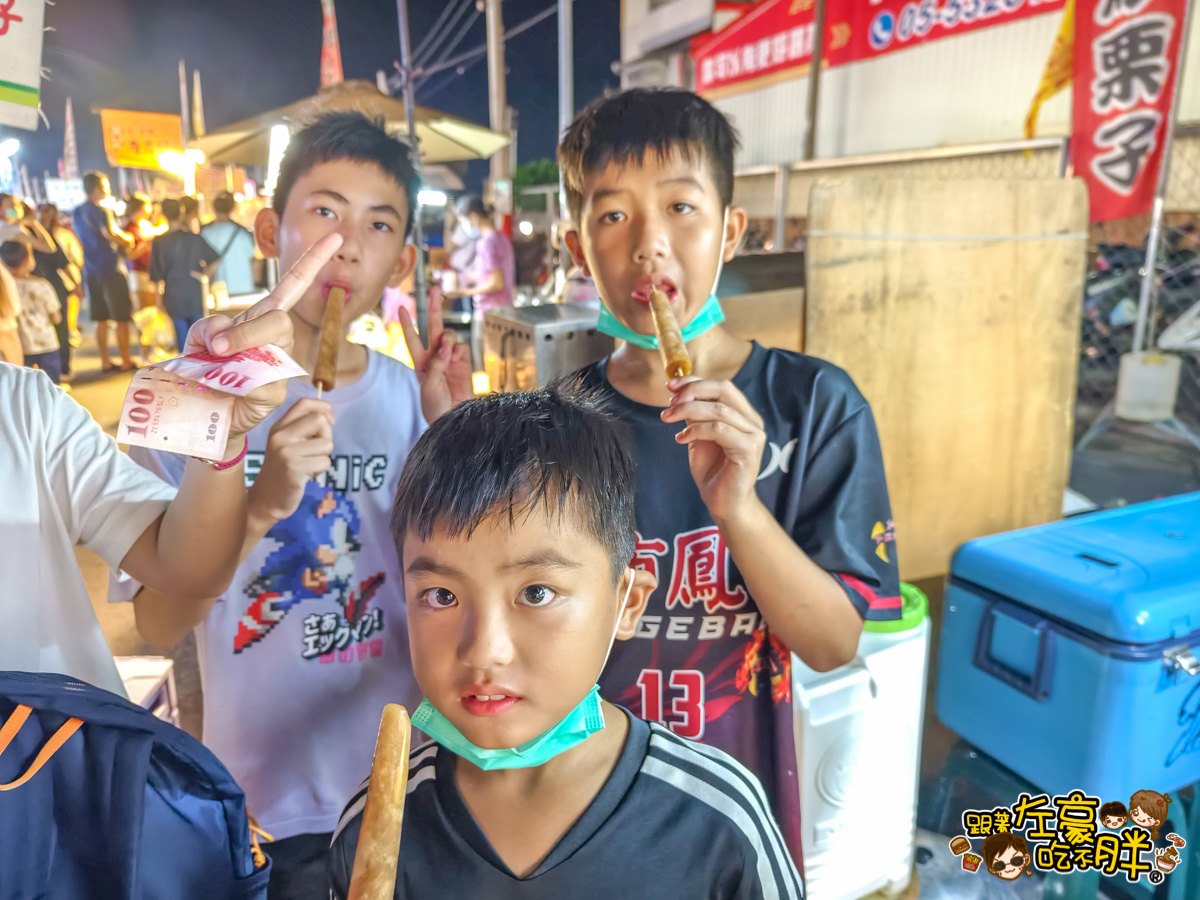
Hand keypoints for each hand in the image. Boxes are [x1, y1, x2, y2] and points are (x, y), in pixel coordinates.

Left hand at [184, 233, 342, 443]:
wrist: (200, 409)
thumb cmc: (204, 369)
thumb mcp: (200, 337)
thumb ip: (211, 327)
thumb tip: (227, 341)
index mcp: (263, 318)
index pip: (293, 286)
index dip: (314, 261)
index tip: (334, 237)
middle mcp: (278, 339)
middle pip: (279, 322)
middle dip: (247, 332)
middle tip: (218, 348)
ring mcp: (280, 367)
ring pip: (270, 351)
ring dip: (236, 357)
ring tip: (214, 368)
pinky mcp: (274, 394)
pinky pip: (260, 382)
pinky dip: (234, 383)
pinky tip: (225, 388)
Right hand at [247, 398, 334, 522]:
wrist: (266, 500)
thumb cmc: (283, 471)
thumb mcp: (287, 444)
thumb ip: (304, 429)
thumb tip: (329, 417)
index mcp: (279, 427)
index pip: (304, 403)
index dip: (323, 408)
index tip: (329, 421)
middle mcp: (280, 436)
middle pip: (320, 420)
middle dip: (327, 436)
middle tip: (316, 452)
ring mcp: (286, 452)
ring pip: (327, 444)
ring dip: (323, 457)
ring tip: (308, 465)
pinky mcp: (294, 468)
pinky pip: (324, 462)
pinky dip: (320, 471)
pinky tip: (306, 476)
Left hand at [400, 285, 474, 421]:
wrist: (454, 419)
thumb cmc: (435, 406)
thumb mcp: (427, 385)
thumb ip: (435, 363)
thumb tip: (447, 346)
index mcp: (420, 362)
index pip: (412, 338)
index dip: (407, 323)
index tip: (402, 307)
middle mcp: (435, 356)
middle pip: (434, 327)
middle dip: (434, 307)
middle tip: (436, 289)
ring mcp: (451, 358)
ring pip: (450, 336)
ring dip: (448, 339)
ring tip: (447, 353)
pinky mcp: (465, 363)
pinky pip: (463, 347)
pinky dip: (459, 351)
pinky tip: (456, 360)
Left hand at [660, 377, 767, 525]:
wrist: (725, 503)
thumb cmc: (714, 470)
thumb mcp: (699, 435)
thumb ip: (695, 415)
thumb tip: (679, 393)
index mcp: (743, 414)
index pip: (721, 386)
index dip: (695, 381)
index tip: (670, 385)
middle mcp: (752, 421)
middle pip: (724, 389)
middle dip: (692, 391)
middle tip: (670, 402)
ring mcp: (753, 435)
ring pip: (718, 410)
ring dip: (687, 411)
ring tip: (668, 418)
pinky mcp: (748, 449)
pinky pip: (718, 430)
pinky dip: (695, 430)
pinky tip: (681, 439)